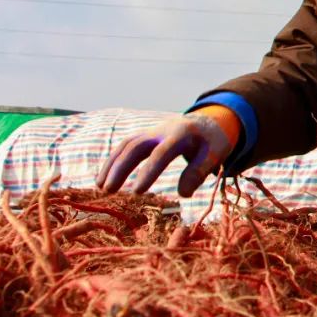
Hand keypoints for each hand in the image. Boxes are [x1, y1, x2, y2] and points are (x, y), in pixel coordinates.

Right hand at [96, 114, 232, 196]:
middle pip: (136, 146)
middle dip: (121, 167)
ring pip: (126, 145)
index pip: (162, 153)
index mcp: (182, 134)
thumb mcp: (215, 154)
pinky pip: (126, 146)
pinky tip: (105, 178)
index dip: (149, 171)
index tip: (137, 192)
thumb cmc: (213, 142)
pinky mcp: (146, 137)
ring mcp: (152, 132)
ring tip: (101, 187)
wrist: (208, 122)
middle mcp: (162, 131)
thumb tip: (183, 194)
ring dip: (112, 164)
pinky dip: (114, 161)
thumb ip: (199, 172)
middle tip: (108, 190)